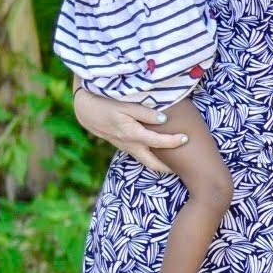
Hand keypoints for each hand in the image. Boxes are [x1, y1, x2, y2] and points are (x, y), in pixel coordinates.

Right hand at [74, 87, 188, 174]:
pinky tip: (161, 153)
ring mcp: (126, 148)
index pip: (158, 142)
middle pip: (153, 164)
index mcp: (132, 134)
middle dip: (170, 168)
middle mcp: (130, 145)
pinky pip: (141, 156)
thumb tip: (163, 120)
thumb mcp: (125, 104)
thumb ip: (145, 113)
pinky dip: (152, 158)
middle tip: (186, 167)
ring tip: (177, 163)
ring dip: (161, 165)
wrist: (85, 110)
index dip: (174, 141)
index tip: (186, 138)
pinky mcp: (124, 146)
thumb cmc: (106, 104)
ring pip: (147, 162)